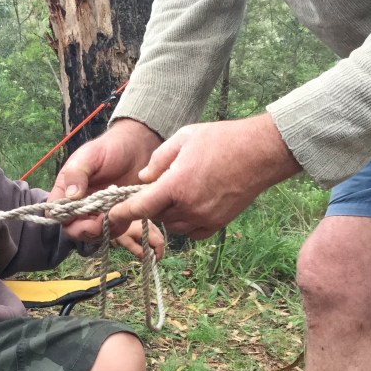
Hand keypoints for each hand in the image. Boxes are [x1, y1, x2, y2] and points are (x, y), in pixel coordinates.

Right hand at [48, 119, 162, 242]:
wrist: (137, 147)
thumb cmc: (109, 148)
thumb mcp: (89, 156)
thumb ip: (76, 174)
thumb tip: (71, 196)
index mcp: (66, 189)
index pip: (56, 212)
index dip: (64, 218)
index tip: (79, 215)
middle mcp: (79, 204)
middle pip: (73, 229)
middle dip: (85, 230)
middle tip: (100, 222)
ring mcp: (97, 211)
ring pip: (92, 233)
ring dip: (102, 230)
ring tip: (114, 215)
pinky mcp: (114, 215)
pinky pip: (111, 230)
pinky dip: (116, 227)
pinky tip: (124, 214)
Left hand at [108, 113, 301, 239]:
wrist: (260, 153)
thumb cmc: (222, 140)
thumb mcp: (184, 138)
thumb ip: (158, 160)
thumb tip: (143, 179)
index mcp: (176, 185)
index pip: (140, 206)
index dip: (122, 212)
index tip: (111, 215)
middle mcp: (189, 206)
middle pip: (157, 215)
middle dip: (153, 204)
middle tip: (162, 185)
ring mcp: (205, 217)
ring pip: (174, 225)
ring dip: (170, 213)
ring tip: (181, 191)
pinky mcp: (218, 224)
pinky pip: (192, 232)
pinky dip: (187, 223)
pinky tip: (194, 204)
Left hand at [113, 219, 164, 260]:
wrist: (114, 220)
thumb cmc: (119, 232)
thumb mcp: (127, 243)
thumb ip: (138, 251)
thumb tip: (148, 259)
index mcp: (145, 230)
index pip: (159, 243)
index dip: (159, 253)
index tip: (154, 261)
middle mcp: (151, 225)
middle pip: (161, 240)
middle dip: (158, 250)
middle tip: (151, 258)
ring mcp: (151, 223)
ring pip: (160, 236)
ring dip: (156, 245)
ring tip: (148, 251)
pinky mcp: (149, 222)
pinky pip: (156, 233)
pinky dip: (154, 240)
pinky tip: (146, 243)